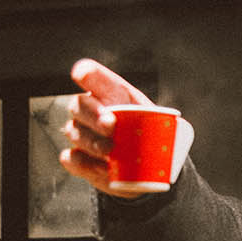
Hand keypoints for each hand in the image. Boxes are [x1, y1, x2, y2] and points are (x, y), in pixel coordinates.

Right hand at [58, 58, 157, 197]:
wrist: (145, 167)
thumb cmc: (149, 134)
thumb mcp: (159, 122)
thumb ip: (160, 120)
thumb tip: (170, 125)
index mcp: (110, 94)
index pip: (91, 76)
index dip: (85, 73)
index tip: (82, 73)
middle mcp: (90, 110)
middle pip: (79, 105)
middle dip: (93, 114)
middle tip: (111, 125)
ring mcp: (81, 134)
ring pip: (73, 131)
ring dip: (91, 141)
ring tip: (111, 152)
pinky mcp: (79, 159)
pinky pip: (71, 159)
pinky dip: (83, 163)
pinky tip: (101, 167)